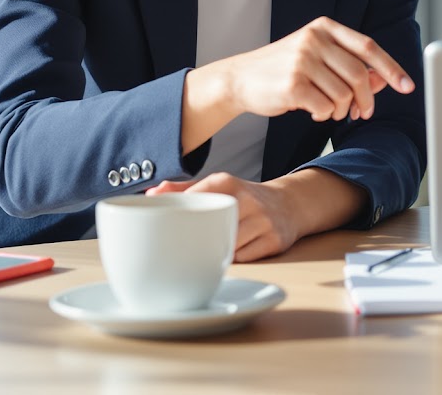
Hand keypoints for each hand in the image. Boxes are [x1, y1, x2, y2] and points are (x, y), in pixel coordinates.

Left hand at [147, 174, 299, 261]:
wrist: (289, 204)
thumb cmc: (243, 198)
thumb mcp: (217, 186)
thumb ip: (184, 190)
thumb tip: (152, 195)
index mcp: (227, 182)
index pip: (195, 199)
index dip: (181, 217)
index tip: (168, 229)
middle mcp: (247, 199)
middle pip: (209, 227)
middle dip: (196, 239)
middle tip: (185, 247)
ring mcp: (263, 221)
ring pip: (227, 245)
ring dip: (215, 251)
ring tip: (211, 248)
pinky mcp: (274, 240)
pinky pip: (243, 258)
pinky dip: (234, 259)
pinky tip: (232, 253)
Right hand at [200, 16, 414, 123]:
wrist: (240, 79)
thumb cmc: (284, 70)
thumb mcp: (318, 60)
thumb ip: (350, 67)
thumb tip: (384, 80)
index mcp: (324, 28)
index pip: (368, 47)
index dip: (391, 68)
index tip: (407, 86)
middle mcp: (314, 39)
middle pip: (359, 75)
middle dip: (366, 100)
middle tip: (362, 113)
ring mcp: (301, 60)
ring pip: (344, 95)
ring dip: (341, 110)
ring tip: (328, 109)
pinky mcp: (292, 84)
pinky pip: (325, 107)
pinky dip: (324, 115)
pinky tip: (313, 111)